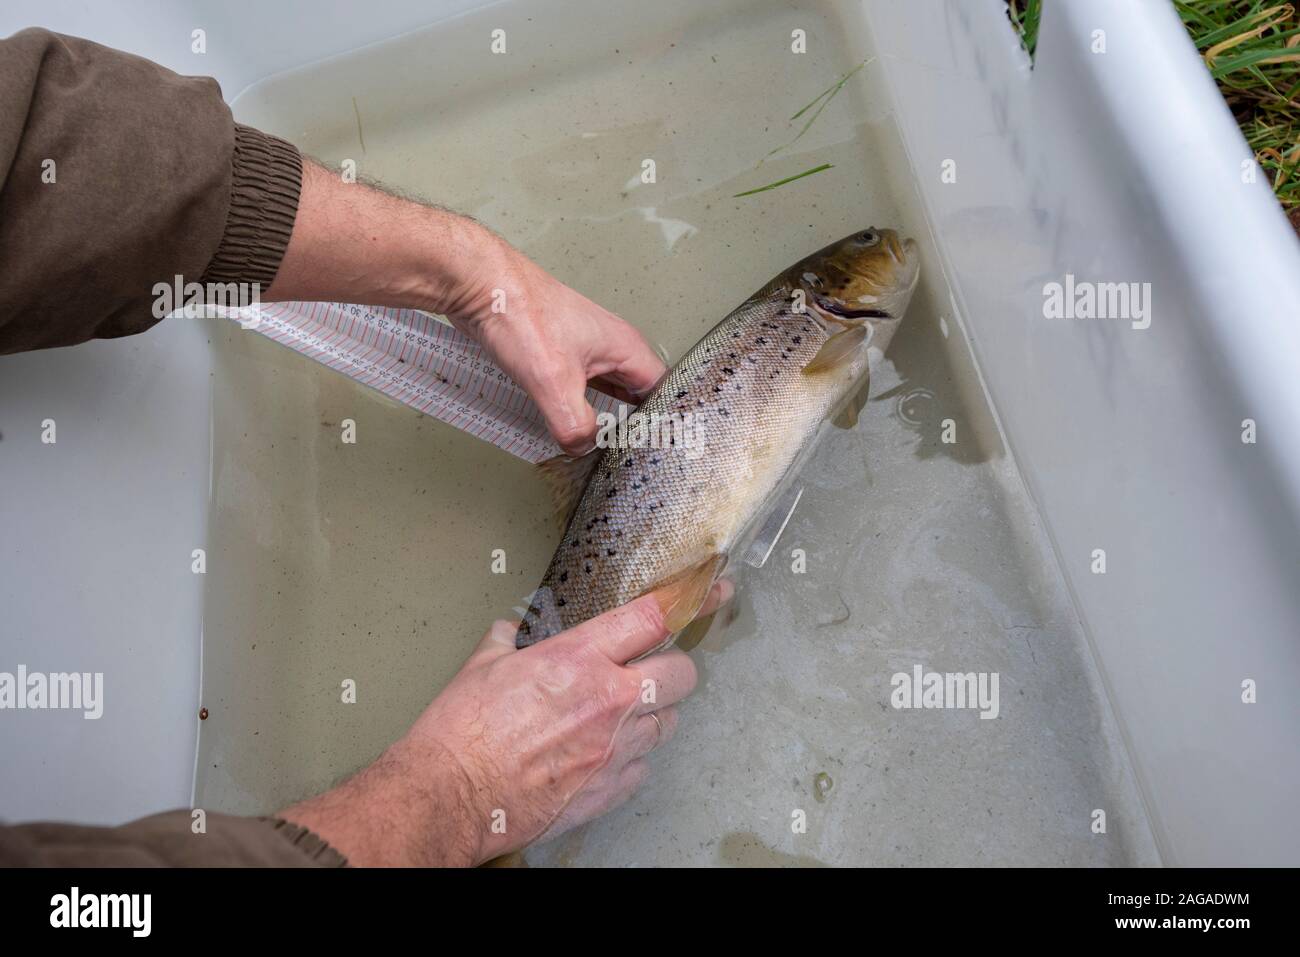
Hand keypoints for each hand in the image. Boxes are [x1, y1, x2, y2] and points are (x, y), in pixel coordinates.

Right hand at [280, 580, 731, 865]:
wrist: (449, 797)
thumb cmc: (461, 732)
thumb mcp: (482, 666)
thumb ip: (510, 641)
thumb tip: (513, 631)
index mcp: (579, 659)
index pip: (654, 617)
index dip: (690, 600)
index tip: (713, 591)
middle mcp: (608, 701)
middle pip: (681, 674)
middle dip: (670, 668)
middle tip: (648, 670)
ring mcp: (615, 749)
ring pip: (668, 723)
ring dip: (651, 715)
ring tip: (618, 717)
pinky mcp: (609, 789)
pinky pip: (644, 767)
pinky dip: (630, 758)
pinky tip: (601, 754)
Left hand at [440, 233, 665, 454]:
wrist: (480, 285)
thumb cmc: (521, 313)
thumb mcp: (554, 382)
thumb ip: (574, 424)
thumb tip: (582, 448)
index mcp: (625, 347)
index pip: (662, 391)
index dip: (662, 421)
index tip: (652, 449)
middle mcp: (610, 346)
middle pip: (638, 393)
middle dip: (634, 423)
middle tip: (627, 454)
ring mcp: (584, 348)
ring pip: (608, 390)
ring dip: (605, 416)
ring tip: (603, 446)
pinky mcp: (558, 353)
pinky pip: (580, 387)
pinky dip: (579, 408)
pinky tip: (569, 425)